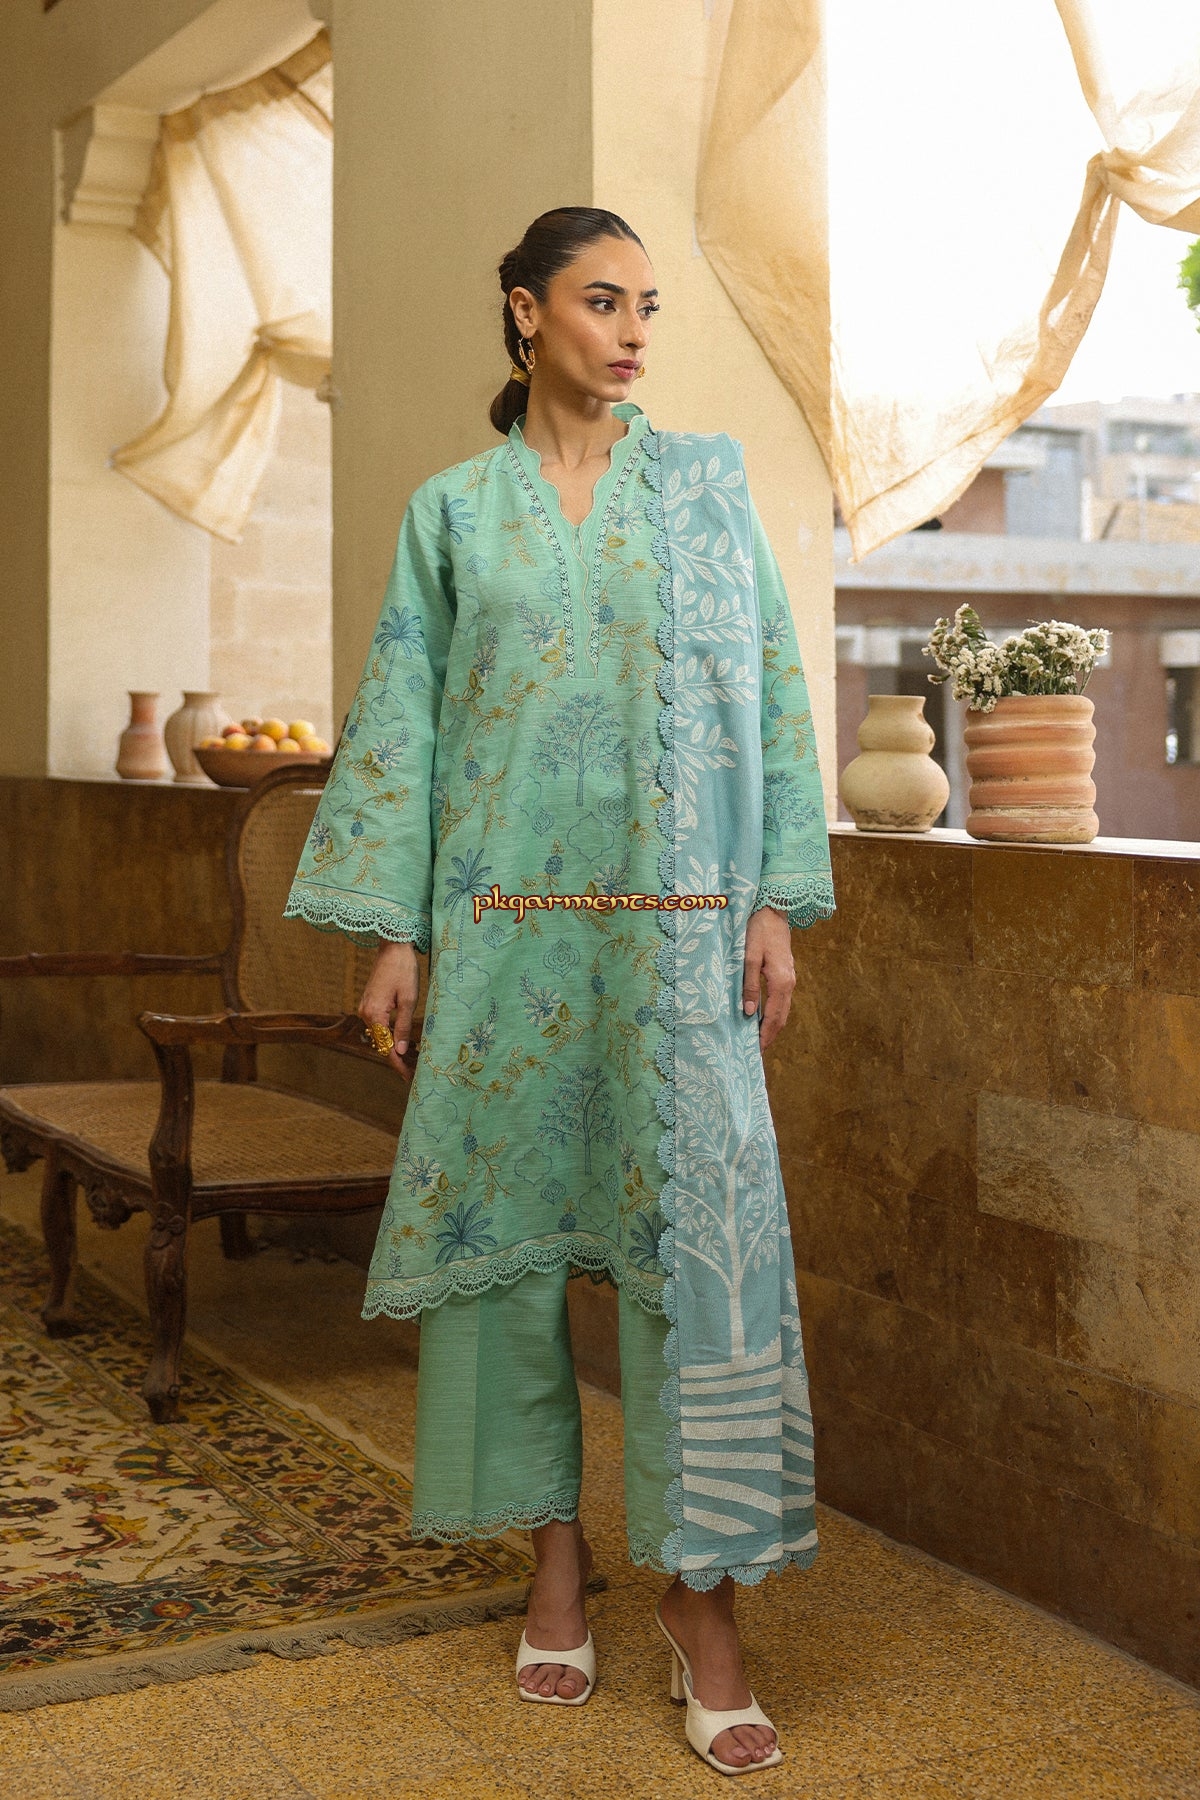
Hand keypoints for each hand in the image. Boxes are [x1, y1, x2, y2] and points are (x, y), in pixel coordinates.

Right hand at [358, 941, 419, 1080]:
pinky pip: (378, 1025)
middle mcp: (365, 1013)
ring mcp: (365, 1008)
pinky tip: (402, 1040)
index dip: (397, 1064)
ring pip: (379, 1035)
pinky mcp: (369, 1003)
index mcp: (375, 1014)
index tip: (408, 1076)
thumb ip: (403, 1026)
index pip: (385, 1047)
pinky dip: (389, 1034)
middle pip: (380, 1044)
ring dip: (393, 1047)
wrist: (392, 947)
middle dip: (396, 1058)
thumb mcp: (409, 1000)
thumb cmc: (403, 970)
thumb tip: (400, 1050)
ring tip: (411, 1058)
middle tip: (414, 1070)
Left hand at [741, 908, 794, 1050]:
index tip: (756, 1051)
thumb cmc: (757, 931)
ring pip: (784, 1010)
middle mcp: (789, 983)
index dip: (765, 1035)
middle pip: (782, 1018)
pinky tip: (763, 1017)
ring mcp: (790, 978)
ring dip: (773, 1026)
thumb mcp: (748, 958)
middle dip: (770, 1036)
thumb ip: (749, 986)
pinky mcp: (786, 973)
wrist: (773, 911)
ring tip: (759, 1039)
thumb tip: (748, 1012)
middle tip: (757, 1052)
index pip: (774, 1017)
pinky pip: (782, 1000)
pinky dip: (774, 1013)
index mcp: (780, 982)